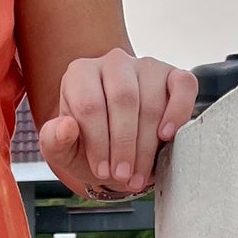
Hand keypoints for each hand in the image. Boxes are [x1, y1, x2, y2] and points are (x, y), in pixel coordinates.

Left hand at [39, 50, 196, 198]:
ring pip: (151, 101)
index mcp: (80, 74)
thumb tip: (66, 127)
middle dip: (124, 145)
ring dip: (147, 144)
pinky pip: (183, 86)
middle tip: (123, 175)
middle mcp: (113, 63)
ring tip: (139, 173)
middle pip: (124, 100)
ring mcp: (146, 66)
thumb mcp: (64, 150)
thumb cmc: (88, 144)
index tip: (102, 171)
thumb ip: (54, 141)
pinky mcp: (173, 75)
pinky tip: (167, 136)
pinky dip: (178, 112)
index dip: (98, 142)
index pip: (90, 104)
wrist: (117, 147)